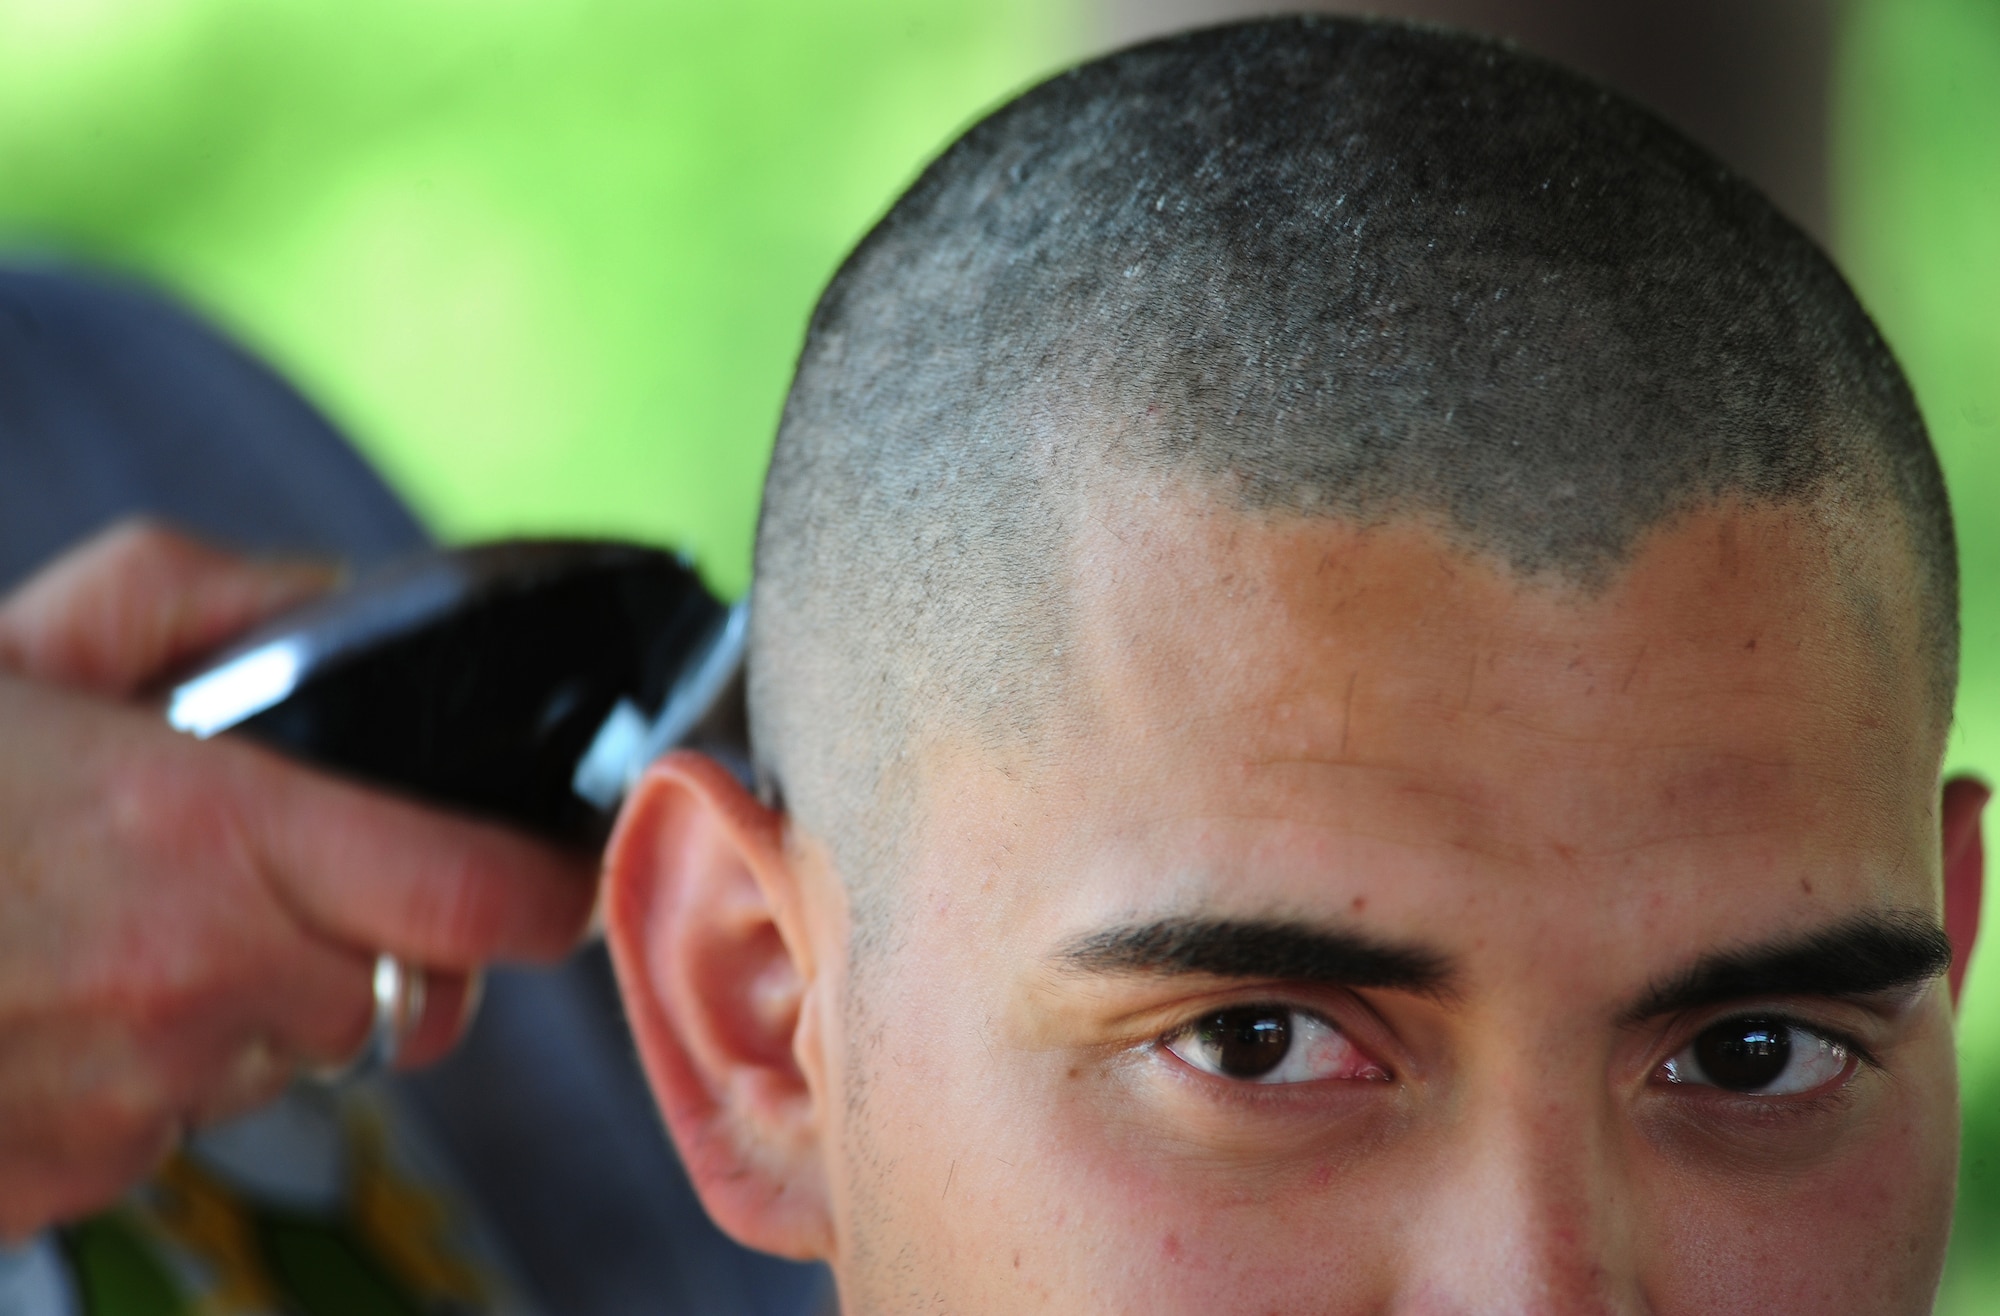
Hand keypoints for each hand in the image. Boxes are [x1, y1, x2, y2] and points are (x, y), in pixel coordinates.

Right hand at [0, 522, 597, 1236]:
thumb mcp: (36, 640)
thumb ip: (223, 601)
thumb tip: (359, 608)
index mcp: (211, 837)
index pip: (485, 904)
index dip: (545, 890)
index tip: (549, 868)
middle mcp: (195, 987)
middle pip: (400, 994)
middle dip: (368, 938)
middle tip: (267, 873)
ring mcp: (129, 1105)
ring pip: (284, 1064)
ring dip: (248, 1005)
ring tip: (117, 925)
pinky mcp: (58, 1185)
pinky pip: (168, 1133)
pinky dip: (144, 1074)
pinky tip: (48, 1001)